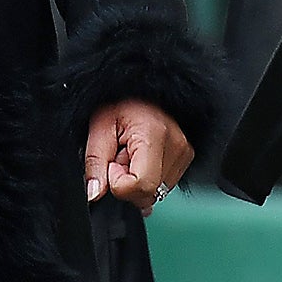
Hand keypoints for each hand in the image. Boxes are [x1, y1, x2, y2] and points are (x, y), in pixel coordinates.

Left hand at [83, 100, 193, 215]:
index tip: (112, 163)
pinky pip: (162, 186)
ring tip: (131, 154)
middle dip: (127, 183)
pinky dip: (148, 177)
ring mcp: (184, 153)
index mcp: (155, 135)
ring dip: (138, 181)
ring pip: (155, 193)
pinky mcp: (186, 158)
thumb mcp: (99, 125)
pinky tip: (142, 157)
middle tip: (120, 156)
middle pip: (147, 194)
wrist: (146, 86)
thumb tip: (95, 193)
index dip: (118, 182)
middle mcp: (176, 146)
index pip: (140, 186)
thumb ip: (95, 162)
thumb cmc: (122, 101)